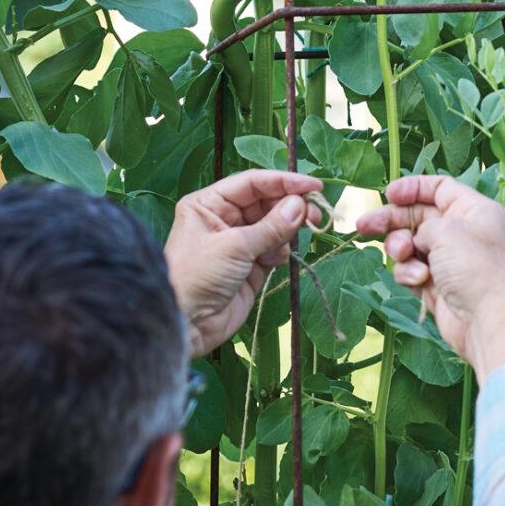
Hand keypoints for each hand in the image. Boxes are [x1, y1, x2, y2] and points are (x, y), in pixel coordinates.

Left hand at [165, 170, 322, 358]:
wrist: (188, 323)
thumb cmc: (198, 276)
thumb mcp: (234, 247)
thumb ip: (271, 226)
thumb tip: (300, 205)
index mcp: (209, 204)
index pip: (252, 183)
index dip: (284, 182)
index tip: (314, 186)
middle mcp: (223, 219)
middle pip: (266, 202)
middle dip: (290, 206)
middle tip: (316, 214)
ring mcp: (238, 243)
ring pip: (274, 226)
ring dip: (288, 231)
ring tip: (301, 235)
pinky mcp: (251, 266)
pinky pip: (274, 249)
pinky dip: (281, 252)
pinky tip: (275, 261)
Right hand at [355, 175, 504, 383]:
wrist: (487, 321)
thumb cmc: (476, 269)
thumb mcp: (446, 230)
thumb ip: (423, 222)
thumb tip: (416, 238)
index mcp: (473, 210)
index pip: (439, 188)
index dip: (412, 188)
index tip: (389, 194)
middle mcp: (463, 233)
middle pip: (418, 217)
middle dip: (391, 220)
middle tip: (364, 226)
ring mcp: (449, 261)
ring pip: (410, 246)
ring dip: (400, 249)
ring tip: (403, 255)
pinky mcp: (438, 286)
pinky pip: (412, 271)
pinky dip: (410, 274)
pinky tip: (419, 280)